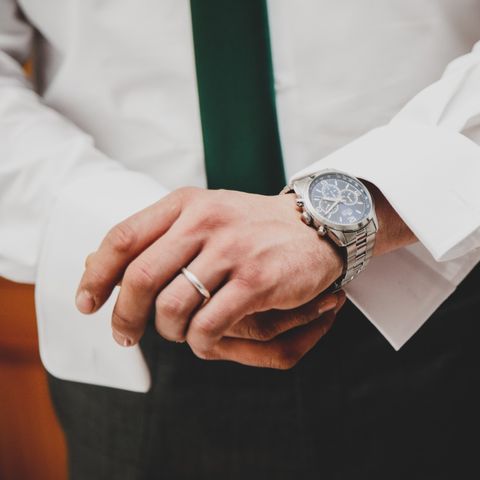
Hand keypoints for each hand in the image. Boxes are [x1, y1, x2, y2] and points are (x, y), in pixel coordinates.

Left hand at [76, 188, 343, 366]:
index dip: (97, 276)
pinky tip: (206, 339)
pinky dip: (199, 341)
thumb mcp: (206, 214)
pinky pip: (208, 325)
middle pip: (141, 277)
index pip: (122, 238)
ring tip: (179, 333)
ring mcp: (232, 251)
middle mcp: (205, 222)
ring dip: (169, 331)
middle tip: (124, 335)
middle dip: (124, 315)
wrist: (318, 226)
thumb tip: (94, 265)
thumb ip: (159, 235)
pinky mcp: (256, 280)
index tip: (87, 303)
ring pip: (173, 307)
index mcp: (186, 204)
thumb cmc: (255, 227)